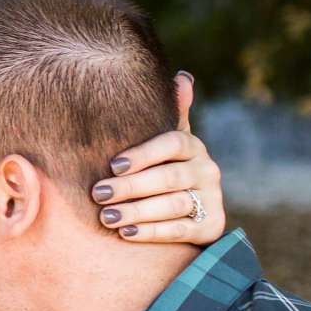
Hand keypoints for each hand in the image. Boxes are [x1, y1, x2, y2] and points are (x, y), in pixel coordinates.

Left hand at [92, 71, 224, 243]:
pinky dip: (152, 232)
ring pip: (174, 205)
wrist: (192, 212)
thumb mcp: (164, 144)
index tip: (113, 165)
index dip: (144, 154)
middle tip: (98, 194)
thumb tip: (182, 77)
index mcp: (192, 147)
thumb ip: (168, 114)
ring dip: (138, 212)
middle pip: (169, 178)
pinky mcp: (210, 226)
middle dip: (131, 187)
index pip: (173, 143)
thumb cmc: (164, 169)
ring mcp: (211, 199)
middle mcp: (207, 170)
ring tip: (107, 217)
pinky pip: (180, 230)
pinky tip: (126, 234)